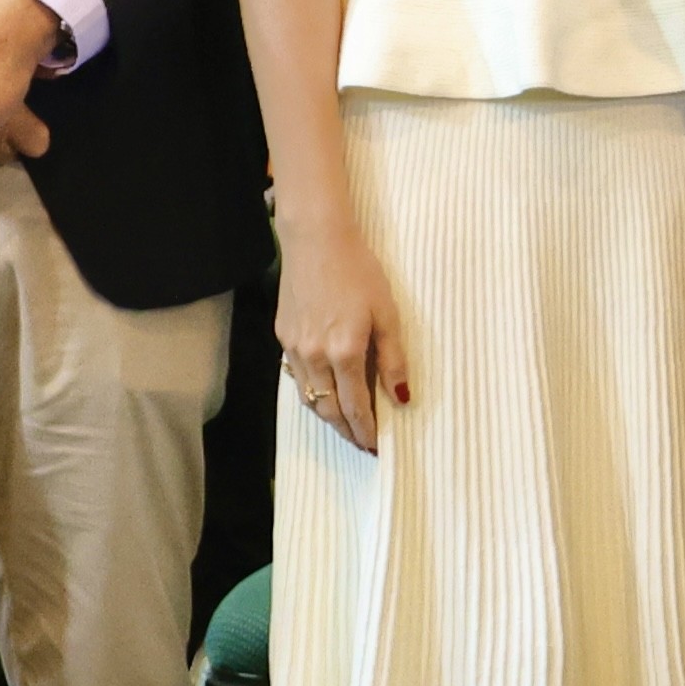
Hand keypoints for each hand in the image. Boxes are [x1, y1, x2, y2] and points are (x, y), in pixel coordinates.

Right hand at [276, 215, 410, 453]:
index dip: (366, 430)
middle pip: (328, 409)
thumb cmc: (358, 270)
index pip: (355, 406)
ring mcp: (294, 347)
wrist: (316, 239)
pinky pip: (296, 376)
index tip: (375, 446)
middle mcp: (315, 355)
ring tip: (344, 426)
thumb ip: (393, 358)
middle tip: (361, 444)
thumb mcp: (387, 312)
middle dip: (346, 431)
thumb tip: (402, 397)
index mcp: (345, 351)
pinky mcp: (283, 336)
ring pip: (309, 396)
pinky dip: (311, 393)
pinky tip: (323, 394)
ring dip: (327, 416)